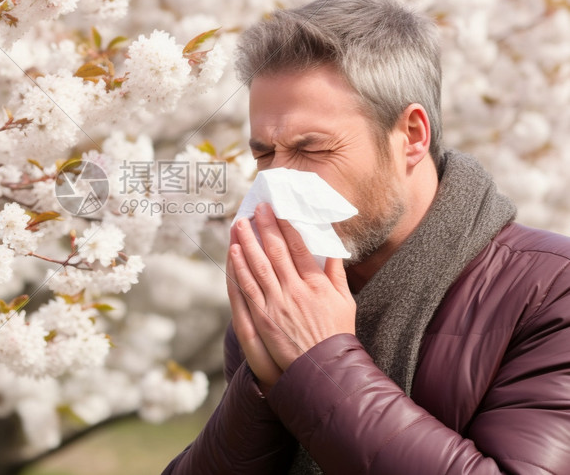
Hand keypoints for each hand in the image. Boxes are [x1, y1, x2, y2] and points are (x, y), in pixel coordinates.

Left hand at [228, 203, 355, 373]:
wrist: (324, 371)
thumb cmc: (336, 336)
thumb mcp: (346, 303)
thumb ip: (337, 274)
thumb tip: (333, 249)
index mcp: (316, 285)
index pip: (298, 247)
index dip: (285, 226)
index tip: (277, 209)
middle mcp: (295, 291)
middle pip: (275, 252)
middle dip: (264, 227)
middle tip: (256, 209)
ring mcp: (276, 305)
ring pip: (258, 266)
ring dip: (247, 243)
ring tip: (239, 224)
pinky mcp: (262, 318)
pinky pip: (248, 288)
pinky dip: (239, 268)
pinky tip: (234, 252)